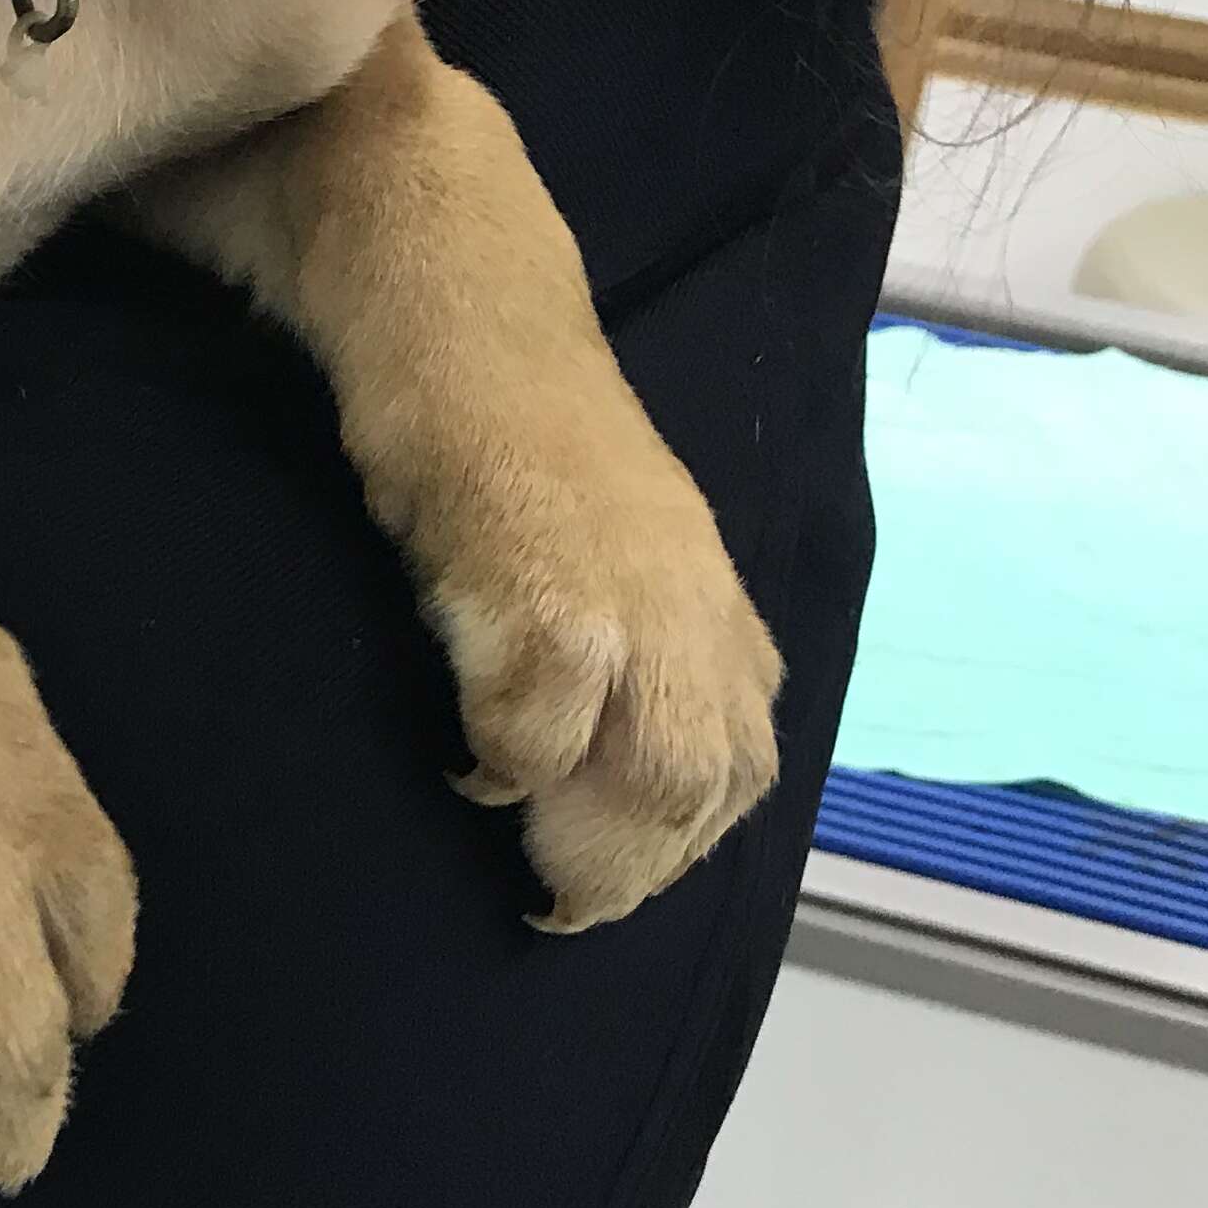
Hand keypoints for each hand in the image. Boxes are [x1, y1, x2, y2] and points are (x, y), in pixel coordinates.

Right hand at [422, 444, 781, 932]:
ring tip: (534, 874)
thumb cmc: (513, 421)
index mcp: (710, 599)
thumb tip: (594, 742)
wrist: (463, 303)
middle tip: (566, 904)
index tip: (622, 875)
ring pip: (659, 771)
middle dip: (644, 865)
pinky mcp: (542, 588)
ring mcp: (626, 598)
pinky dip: (509, 764)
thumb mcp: (602, 539)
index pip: (744, 752)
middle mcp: (690, 605)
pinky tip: (467, 767)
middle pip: (710, 779)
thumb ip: (627, 627)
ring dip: (596, 844)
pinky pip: (540, 723)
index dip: (690, 836)